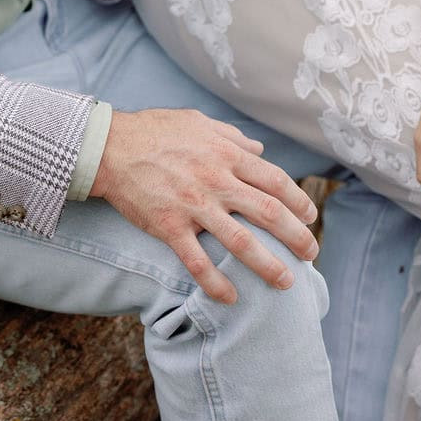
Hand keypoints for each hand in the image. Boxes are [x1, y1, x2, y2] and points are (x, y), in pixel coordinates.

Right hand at [90, 107, 318, 303]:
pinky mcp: (169, 227)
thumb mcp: (198, 122)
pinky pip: (198, 262)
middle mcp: (216, 181)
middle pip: (269, 213)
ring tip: (286, 283)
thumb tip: (258, 148)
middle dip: (297, 236)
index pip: (275, 181)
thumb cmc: (154, 130)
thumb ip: (231, 136)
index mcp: (226, 154)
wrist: (109, 146)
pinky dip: (216, 283)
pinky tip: (231, 298)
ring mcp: (194, 206)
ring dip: (268, 265)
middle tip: (311, 253)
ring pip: (241, 242)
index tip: (310, 216)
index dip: (299, 201)